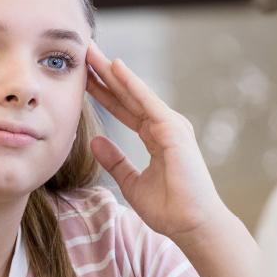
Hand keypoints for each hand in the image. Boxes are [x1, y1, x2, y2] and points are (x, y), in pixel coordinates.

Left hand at [84, 42, 232, 242]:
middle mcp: (164, 127)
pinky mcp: (174, 130)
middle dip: (105, 75)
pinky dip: (131, 84)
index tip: (83, 78)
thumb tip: (94, 142)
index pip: (124, 109)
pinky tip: (116, 68)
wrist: (192, 224)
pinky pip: (147, 102)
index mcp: (156, 138)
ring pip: (135, 93)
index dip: (104, 93)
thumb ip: (115, 161)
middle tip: (85, 52)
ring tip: (93, 53)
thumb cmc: (170, 209)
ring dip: (114, 73)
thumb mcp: (132, 183)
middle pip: (128, 96)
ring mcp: (170, 126)